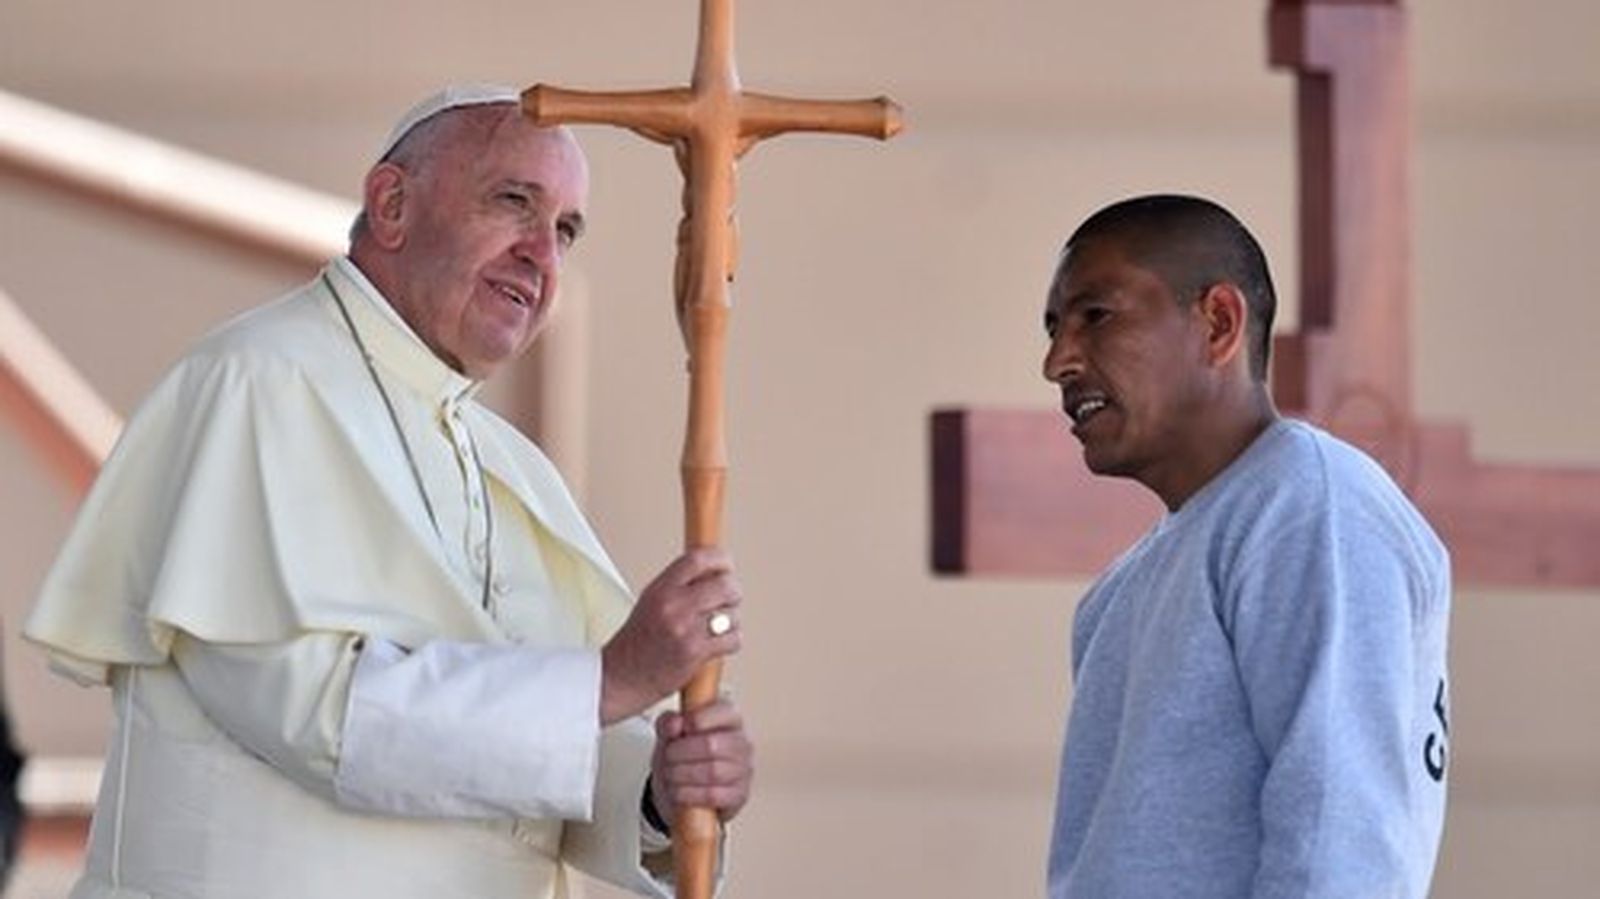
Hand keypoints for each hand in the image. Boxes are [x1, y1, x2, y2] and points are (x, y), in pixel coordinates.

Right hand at [600, 549, 741, 723]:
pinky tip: (717, 646)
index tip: (727, 566)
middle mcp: (672, 604)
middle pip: (725, 585)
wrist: (621, 677)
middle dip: (734, 593)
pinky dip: (731, 643)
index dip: (720, 559)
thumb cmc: (637, 642)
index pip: (698, 559)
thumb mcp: (651, 601)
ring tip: (717, 629)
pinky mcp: (694, 652)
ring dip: (732, 622)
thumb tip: (713, 572)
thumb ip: (679, 585)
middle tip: (730, 600)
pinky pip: (733, 639)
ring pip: (732, 614)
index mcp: (661, 588)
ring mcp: (684, 628)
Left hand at [650, 699, 753, 824]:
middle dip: (682, 752)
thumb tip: (675, 723)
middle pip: (712, 745)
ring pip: (713, 771)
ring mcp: (743, 770)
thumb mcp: (668, 735)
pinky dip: (689, 794)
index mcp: (729, 718)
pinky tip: (678, 791)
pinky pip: (713, 795)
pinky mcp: (740, 795)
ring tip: (669, 774)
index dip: (698, 719)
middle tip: (667, 756)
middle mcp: (741, 742)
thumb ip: (668, 723)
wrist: (682, 790)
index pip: (724, 711)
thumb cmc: (681, 755)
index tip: (681, 728)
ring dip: (683, 774)